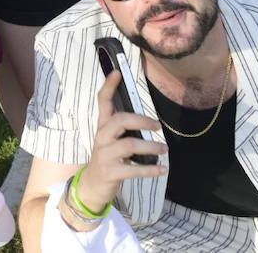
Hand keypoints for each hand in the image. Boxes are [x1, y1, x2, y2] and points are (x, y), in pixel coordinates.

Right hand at [79, 71, 166, 211]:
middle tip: (158, 126)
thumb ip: (124, 129)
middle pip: (120, 120)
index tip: (117, 72)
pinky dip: (150, 169)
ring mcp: (105, 155)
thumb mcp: (111, 140)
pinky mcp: (111, 172)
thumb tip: (148, 120)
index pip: (103, 102)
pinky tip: (162, 169)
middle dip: (141, 120)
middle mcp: (102, 137)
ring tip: (164, 148)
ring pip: (129, 144)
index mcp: (103, 127)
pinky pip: (134, 169)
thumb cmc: (108, 158)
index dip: (109, 87)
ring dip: (151, 146)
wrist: (92, 186)